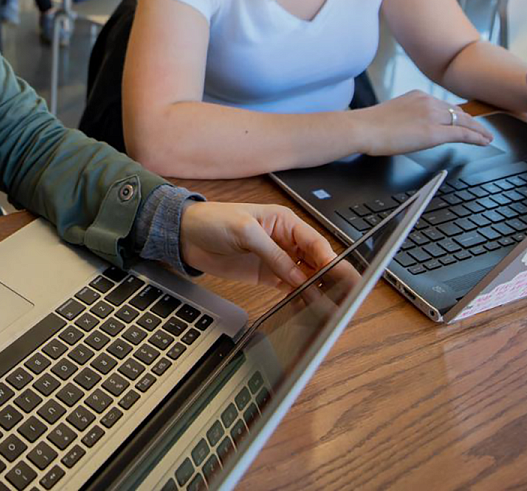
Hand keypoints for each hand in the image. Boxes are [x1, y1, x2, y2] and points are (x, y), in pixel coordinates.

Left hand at [179, 202, 335, 291]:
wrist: (186, 235)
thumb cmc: (213, 220)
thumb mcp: (245, 232)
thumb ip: (273, 254)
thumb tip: (297, 275)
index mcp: (284, 222)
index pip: (314, 241)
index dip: (328, 258)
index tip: (337, 274)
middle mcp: (285, 241)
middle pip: (314, 260)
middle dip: (326, 276)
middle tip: (339, 293)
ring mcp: (276, 259)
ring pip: (304, 276)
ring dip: (314, 289)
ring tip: (326, 304)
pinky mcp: (266, 275)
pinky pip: (289, 286)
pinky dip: (298, 295)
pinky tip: (306, 304)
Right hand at [354, 90, 493, 154]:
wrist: (362, 128)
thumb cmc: (369, 126)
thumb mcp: (392, 114)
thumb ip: (408, 116)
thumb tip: (413, 127)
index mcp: (418, 96)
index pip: (445, 106)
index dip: (459, 115)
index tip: (465, 120)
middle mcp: (428, 101)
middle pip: (458, 112)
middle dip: (472, 122)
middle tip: (482, 130)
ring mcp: (432, 115)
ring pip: (464, 122)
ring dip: (478, 130)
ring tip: (487, 138)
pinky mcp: (434, 132)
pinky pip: (462, 134)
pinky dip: (476, 137)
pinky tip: (483, 142)